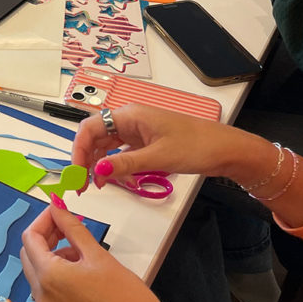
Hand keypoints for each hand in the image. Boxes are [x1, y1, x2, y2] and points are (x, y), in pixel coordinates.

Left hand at [20, 205, 196, 301]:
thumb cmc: (125, 294)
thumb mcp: (97, 255)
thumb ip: (72, 228)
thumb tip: (56, 205)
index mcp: (48, 277)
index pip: (30, 238)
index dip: (44, 220)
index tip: (61, 211)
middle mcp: (40, 296)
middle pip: (29, 255)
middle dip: (45, 236)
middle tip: (69, 227)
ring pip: (37, 273)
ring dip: (52, 255)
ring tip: (82, 251)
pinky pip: (47, 290)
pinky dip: (56, 275)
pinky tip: (81, 271)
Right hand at [72, 104, 260, 190]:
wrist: (225, 149)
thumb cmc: (194, 146)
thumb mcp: (158, 157)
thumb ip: (124, 164)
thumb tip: (95, 172)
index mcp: (129, 115)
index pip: (90, 128)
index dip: (79, 150)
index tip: (77, 174)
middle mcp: (129, 118)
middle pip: (96, 136)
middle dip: (86, 159)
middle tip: (83, 185)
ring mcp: (137, 129)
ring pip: (107, 144)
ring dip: (99, 164)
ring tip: (98, 186)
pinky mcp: (146, 140)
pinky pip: (121, 151)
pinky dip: (115, 165)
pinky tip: (116, 179)